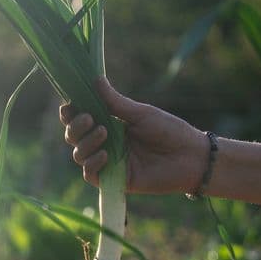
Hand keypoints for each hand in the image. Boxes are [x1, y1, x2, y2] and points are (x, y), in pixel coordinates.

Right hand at [60, 77, 208, 193]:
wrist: (190, 157)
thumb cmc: (169, 131)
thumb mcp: (140, 114)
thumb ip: (115, 102)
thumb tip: (96, 79)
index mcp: (108, 123)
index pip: (78, 118)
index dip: (69, 112)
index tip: (70, 105)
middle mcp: (103, 142)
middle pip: (73, 135)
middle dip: (75, 126)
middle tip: (89, 118)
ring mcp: (107, 161)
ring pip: (78, 153)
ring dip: (86, 142)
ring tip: (104, 132)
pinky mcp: (113, 180)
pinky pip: (90, 174)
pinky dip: (92, 163)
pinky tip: (105, 155)